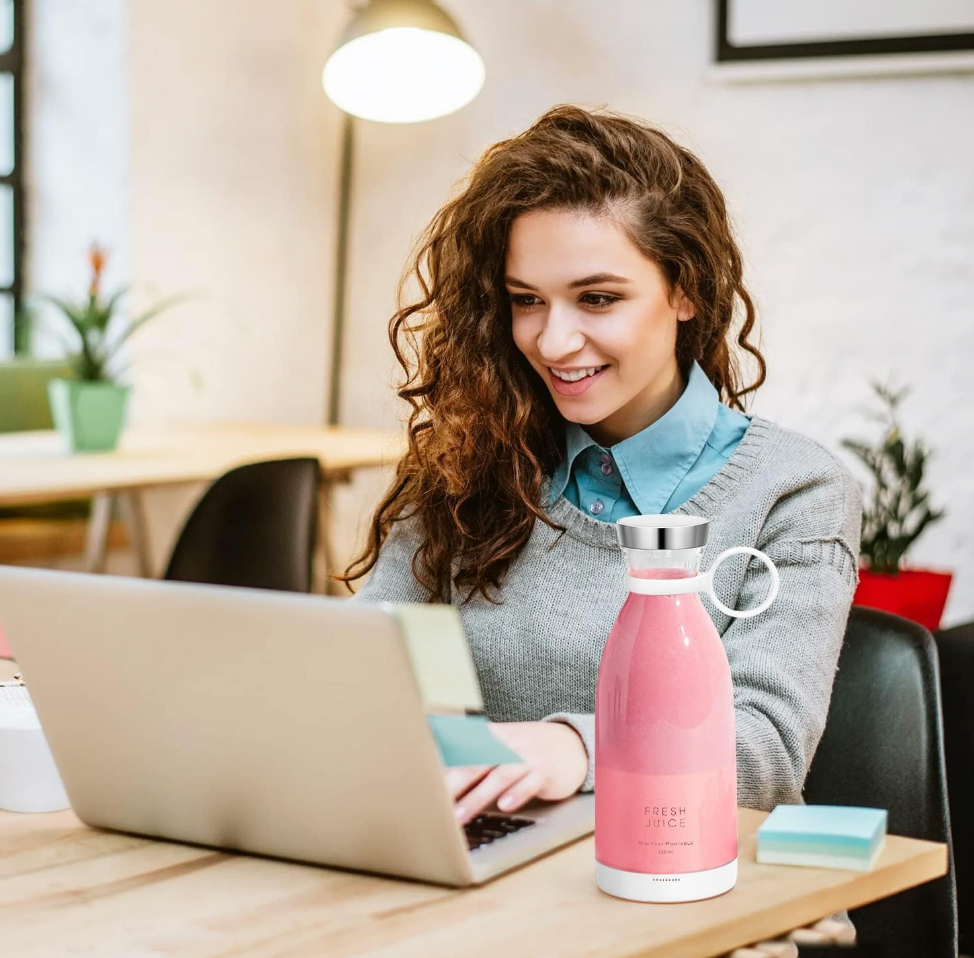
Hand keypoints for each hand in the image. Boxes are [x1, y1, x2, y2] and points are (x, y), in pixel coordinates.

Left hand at [445, 720, 586, 825]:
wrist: (571, 745)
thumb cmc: (527, 751)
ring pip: (499, 776)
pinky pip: (529, 782)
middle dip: (453, 784)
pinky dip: (517, 793)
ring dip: (477, 797)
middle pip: (476, 763)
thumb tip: (440, 776)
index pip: (462, 749)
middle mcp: (508, 744)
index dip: (442, 764)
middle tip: (433, 803)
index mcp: (492, 736)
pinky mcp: (545, 771)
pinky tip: (505, 806)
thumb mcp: (501, 747)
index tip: (423, 782)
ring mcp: (527, 756)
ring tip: (459, 816)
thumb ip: (474, 759)